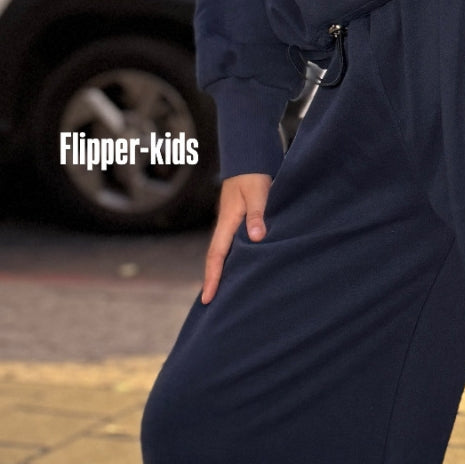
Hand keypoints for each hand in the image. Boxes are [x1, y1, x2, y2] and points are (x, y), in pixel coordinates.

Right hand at [201, 173, 272, 303]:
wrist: (249, 158)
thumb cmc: (254, 175)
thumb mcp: (258, 193)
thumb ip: (257, 214)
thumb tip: (256, 237)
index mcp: (227, 222)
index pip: (216, 256)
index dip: (212, 278)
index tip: (207, 298)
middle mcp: (227, 226)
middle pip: (217, 259)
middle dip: (214, 281)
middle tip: (213, 305)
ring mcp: (232, 224)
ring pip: (226, 254)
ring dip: (225, 272)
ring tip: (228, 294)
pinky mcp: (241, 221)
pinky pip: (235, 246)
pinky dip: (235, 260)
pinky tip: (243, 269)